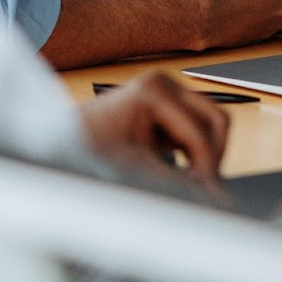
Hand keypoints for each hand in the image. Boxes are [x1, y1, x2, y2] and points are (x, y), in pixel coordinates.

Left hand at [79, 72, 229, 197]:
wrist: (64, 137)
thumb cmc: (91, 147)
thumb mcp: (134, 166)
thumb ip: (175, 183)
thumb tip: (211, 198)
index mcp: (155, 90)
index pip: (199, 132)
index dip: (208, 168)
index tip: (208, 196)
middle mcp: (165, 83)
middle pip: (216, 120)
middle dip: (215, 156)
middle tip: (206, 188)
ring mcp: (168, 90)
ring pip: (211, 124)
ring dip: (207, 154)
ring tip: (192, 183)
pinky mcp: (169, 104)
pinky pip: (198, 127)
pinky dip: (196, 152)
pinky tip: (182, 172)